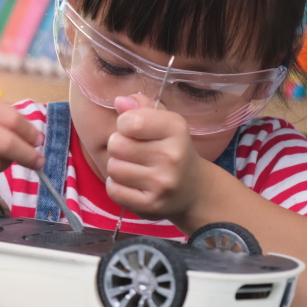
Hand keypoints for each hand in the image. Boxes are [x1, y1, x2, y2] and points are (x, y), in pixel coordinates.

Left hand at [106, 93, 206, 219]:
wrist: (194, 191)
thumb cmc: (173, 150)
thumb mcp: (166, 123)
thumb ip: (142, 107)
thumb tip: (120, 101)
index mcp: (175, 129)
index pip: (130, 121)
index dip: (124, 124)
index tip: (133, 129)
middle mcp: (172, 156)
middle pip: (116, 145)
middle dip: (119, 146)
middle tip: (134, 152)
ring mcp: (161, 184)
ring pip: (113, 168)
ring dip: (118, 167)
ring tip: (135, 169)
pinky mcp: (150, 206)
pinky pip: (114, 190)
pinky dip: (117, 186)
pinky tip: (133, 184)